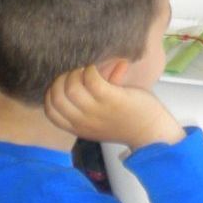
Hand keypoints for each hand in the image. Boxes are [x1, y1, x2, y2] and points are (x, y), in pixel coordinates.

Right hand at [44, 64, 184, 149]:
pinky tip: (96, 70)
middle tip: (76, 74)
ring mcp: (97, 110)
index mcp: (78, 127)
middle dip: (61, 80)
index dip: (51, 94)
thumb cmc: (127, 121)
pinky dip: (90, 70)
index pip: (50, 112)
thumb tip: (86, 70)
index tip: (63, 85)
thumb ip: (89, 100)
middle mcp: (84, 121)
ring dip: (76, 73)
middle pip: (57, 97)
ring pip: (71, 87)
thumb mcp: (99, 118)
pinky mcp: (111, 99)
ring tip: (87, 71)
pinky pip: (91, 79)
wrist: (152, 132)